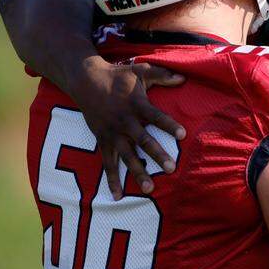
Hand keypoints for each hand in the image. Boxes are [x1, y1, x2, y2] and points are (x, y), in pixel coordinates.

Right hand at [67, 55, 186, 198]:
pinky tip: (118, 196)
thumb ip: (162, 75)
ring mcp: (112, 133)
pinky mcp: (102, 141)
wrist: (85, 81)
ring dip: (138, 172)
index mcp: (136, 105)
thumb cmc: (117, 76)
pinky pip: (107, 163)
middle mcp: (124, 122)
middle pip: (143, 140)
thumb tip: (183, 78)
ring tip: (150, 189)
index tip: (182, 134)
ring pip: (126, 156)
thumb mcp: (140, 71)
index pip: (155, 116)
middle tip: (171, 168)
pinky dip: (112, 179)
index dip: (168, 124)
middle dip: (157, 154)